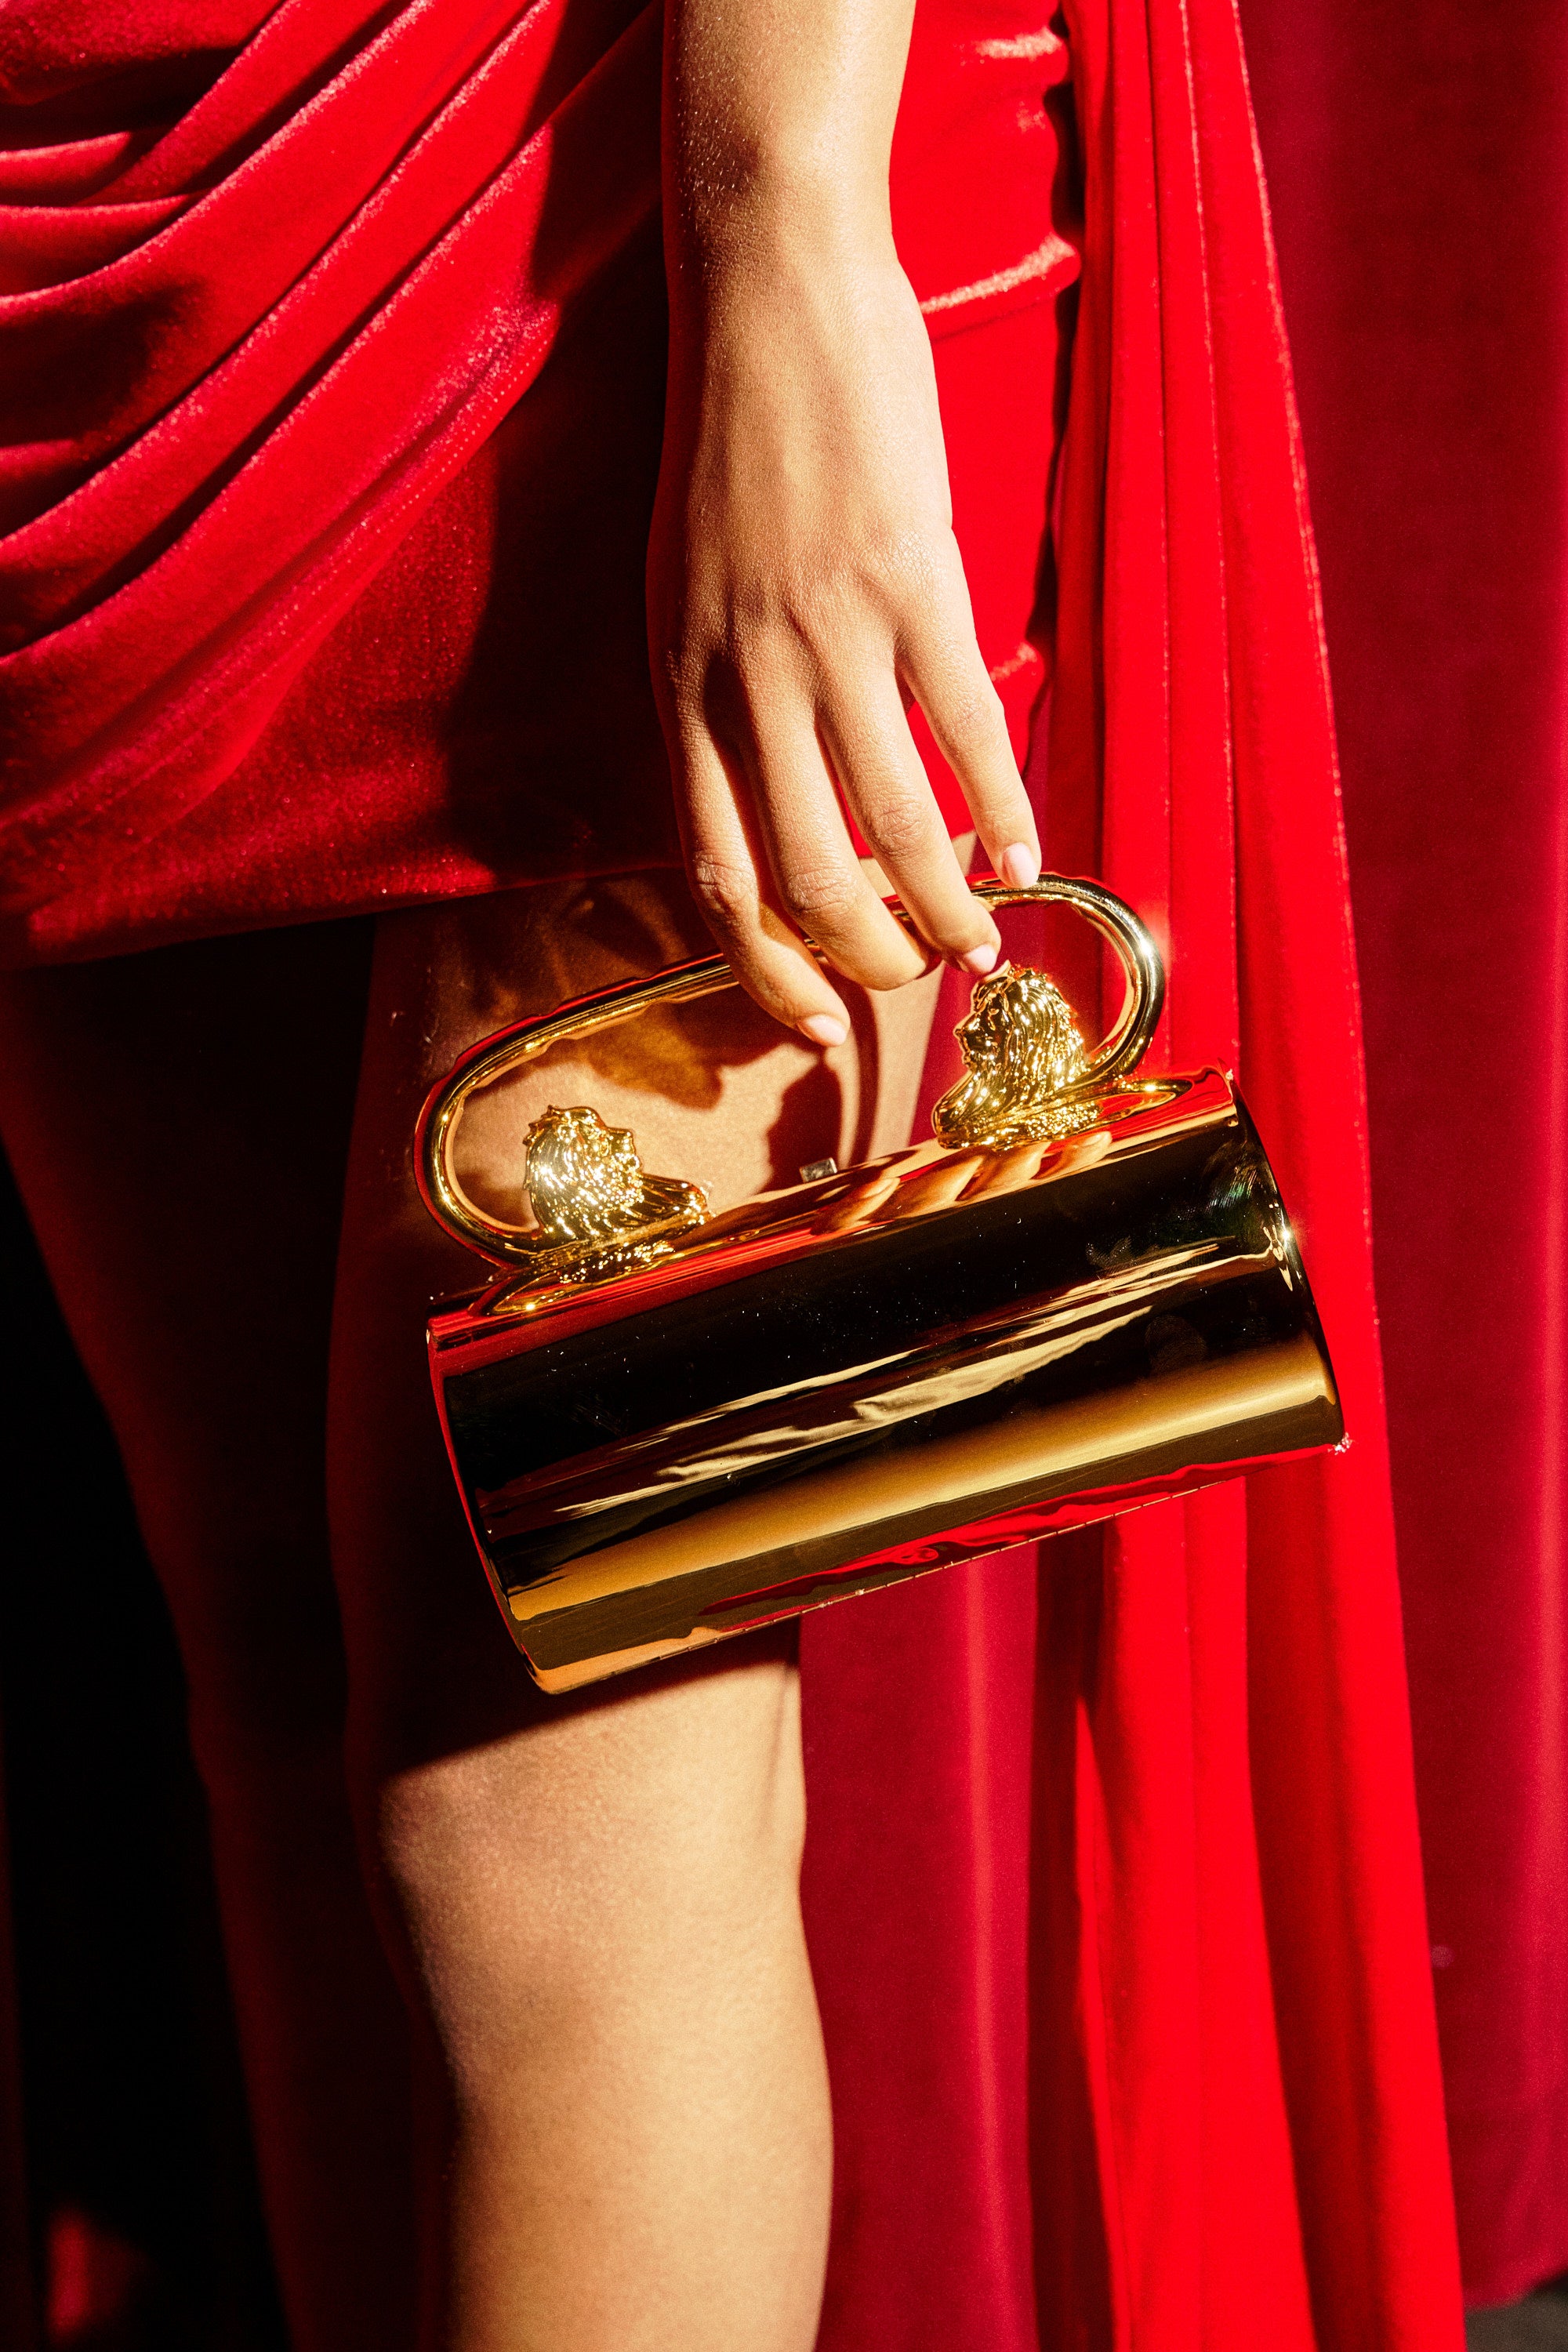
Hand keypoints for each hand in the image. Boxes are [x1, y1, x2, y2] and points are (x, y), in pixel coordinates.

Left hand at [647, 209, 1040, 1046]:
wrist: (769, 293)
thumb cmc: (732, 445)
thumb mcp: (681, 588)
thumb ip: (719, 700)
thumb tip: (777, 807)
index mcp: (676, 686)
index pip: (712, 876)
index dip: (766, 972)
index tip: (814, 1027)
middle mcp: (741, 677)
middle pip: (806, 877)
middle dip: (868, 962)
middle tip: (914, 982)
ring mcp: (828, 632)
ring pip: (893, 826)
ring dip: (948, 910)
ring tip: (983, 946)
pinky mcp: (914, 580)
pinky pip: (966, 731)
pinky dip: (1003, 807)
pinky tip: (1028, 850)